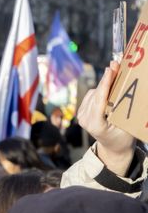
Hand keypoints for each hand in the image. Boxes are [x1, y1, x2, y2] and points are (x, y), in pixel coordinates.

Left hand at [77, 61, 134, 175]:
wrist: (113, 148)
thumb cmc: (123, 138)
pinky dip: (100, 90)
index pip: (100, 99)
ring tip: (116, 73)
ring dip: (104, 84)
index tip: (111, 69)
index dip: (105, 83)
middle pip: (97, 93)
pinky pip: (91, 96)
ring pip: (93, 93)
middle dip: (107, 78)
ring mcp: (81, 116)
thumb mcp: (127, 125)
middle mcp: (84, 119)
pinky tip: (109, 86)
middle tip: (116, 63)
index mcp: (95, 124)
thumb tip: (130, 90)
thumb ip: (125, 109)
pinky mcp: (81, 112)